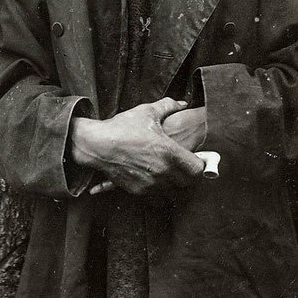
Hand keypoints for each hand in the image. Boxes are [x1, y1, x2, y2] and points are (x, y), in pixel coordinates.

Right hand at [71, 97, 203, 195]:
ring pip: (173, 190)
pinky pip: (157, 194)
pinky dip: (159, 187)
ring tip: (169, 169)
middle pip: (188, 183)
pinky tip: (154, 174)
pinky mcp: (139, 191)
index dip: (201, 165)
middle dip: (189, 174)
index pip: (198, 169)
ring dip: (174, 182)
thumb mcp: (147, 112)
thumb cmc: (123, 127)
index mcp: (169, 153)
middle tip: (185, 164)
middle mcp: (163, 172)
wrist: (97, 145)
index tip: (197, 159)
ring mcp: (151, 184)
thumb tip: (182, 102)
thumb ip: (168, 106)